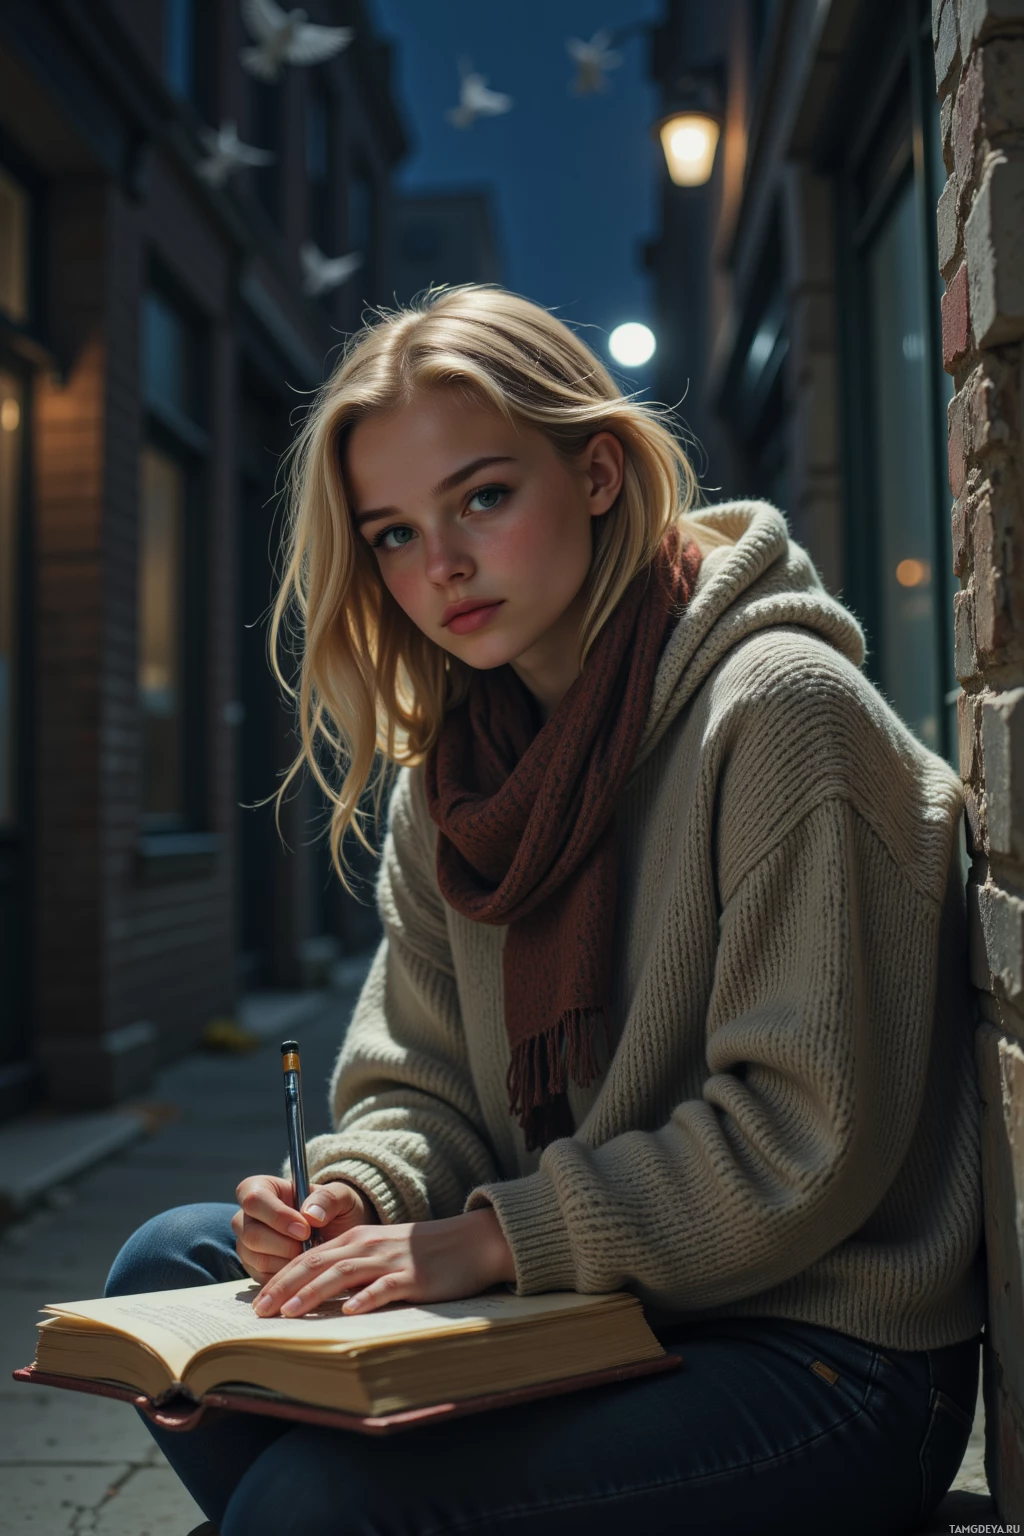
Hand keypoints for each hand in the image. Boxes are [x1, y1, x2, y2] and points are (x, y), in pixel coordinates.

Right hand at [232, 1174, 377, 1285]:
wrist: (337, 1235)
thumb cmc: (333, 1210)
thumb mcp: (340, 1196)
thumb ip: (328, 1198)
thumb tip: (310, 1215)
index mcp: (261, 1188)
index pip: (254, 1199)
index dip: (277, 1216)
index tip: (305, 1229)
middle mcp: (247, 1217)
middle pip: (252, 1234)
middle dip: (286, 1245)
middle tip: (311, 1245)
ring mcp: (246, 1245)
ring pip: (257, 1259)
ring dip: (288, 1261)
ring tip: (309, 1253)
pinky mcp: (253, 1269)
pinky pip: (263, 1278)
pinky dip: (287, 1277)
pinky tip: (303, 1266)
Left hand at [251, 1207, 515, 1317]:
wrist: (470, 1242)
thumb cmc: (422, 1254)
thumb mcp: (380, 1253)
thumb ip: (351, 1269)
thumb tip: (315, 1296)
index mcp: (357, 1239)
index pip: (309, 1257)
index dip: (281, 1278)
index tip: (257, 1301)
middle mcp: (368, 1246)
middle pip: (317, 1263)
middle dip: (285, 1286)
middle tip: (260, 1311)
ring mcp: (390, 1260)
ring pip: (343, 1274)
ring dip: (313, 1292)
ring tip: (290, 1312)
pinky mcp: (413, 1276)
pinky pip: (385, 1287)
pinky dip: (366, 1298)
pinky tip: (349, 1311)